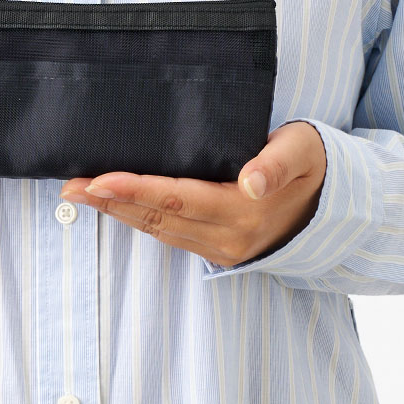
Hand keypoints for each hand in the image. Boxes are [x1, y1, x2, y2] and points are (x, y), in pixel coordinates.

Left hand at [58, 121, 326, 267]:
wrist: (335, 208)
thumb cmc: (315, 166)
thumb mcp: (303, 152)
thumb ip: (277, 163)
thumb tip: (252, 181)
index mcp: (245, 210)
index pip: (177, 198)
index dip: (134, 190)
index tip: (96, 181)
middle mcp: (228, 236)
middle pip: (158, 218)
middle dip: (110, 203)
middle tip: (68, 188)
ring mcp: (221, 248)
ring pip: (159, 230)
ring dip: (117, 213)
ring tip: (80, 195)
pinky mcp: (217, 251)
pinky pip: (170, 235)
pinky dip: (139, 220)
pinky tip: (116, 207)